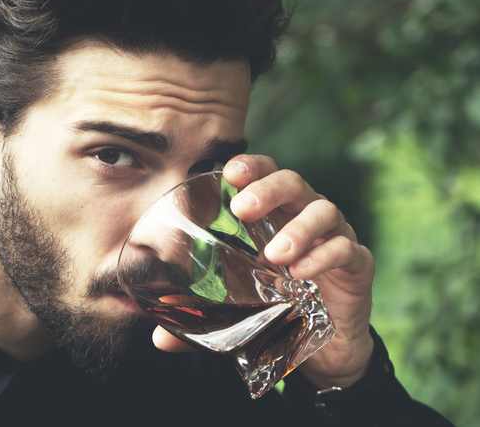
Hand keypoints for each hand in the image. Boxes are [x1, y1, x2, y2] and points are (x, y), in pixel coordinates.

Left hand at [153, 154, 374, 388]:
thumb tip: (161, 339)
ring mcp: (335, 237)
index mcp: (275, 216)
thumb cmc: (278, 310)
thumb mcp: (237, 309)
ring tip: (275, 255)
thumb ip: (203, 318)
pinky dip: (325, 256)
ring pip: (324, 211)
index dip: (251, 167)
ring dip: (299, 228)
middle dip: (268, 189)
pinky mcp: (358, 265)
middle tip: (242, 209)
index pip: (265, 175)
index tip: (229, 172)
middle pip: (293, 183)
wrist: (327, 351)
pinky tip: (303, 272)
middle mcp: (305, 217)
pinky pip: (347, 249)